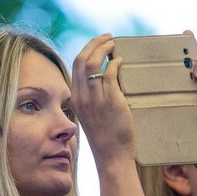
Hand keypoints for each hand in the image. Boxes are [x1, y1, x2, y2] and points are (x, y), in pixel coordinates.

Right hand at [70, 34, 135, 167]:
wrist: (111, 157)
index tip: (98, 43)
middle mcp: (82, 97)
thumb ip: (91, 99)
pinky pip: (110, 74)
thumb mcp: (90, 116)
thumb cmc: (105, 138)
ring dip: (105, 48)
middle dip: (95, 43)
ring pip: (94, 63)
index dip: (87, 49)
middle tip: (108, 38)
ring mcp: (96, 99)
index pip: (75, 65)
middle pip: (82, 59)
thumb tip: (101, 81)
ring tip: (114, 45)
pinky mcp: (111, 102)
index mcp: (76, 98)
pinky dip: (115, 63)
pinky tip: (121, 61)